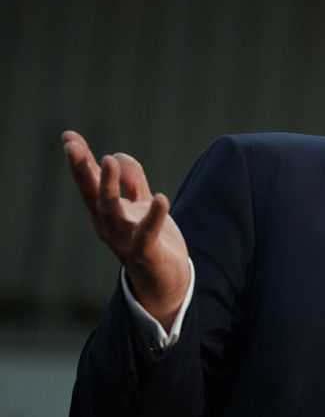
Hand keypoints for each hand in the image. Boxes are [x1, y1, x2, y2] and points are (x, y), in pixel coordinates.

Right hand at [62, 131, 189, 330]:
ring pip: (112, 211)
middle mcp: (109, 225)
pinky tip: (160, 198)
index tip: (68, 136)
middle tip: (71, 145)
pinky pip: (148, 233)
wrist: (164, 280)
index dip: (80, 160)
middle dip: (82, 169)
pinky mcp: (146, 252)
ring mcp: (125, 239)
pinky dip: (154, 216)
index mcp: (106, 213)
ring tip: (109, 160)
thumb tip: (118, 155)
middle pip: (92, 194)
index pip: (90, 183)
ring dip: (108, 185)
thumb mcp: (138, 206)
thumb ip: (131, 181)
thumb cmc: (148, 240)